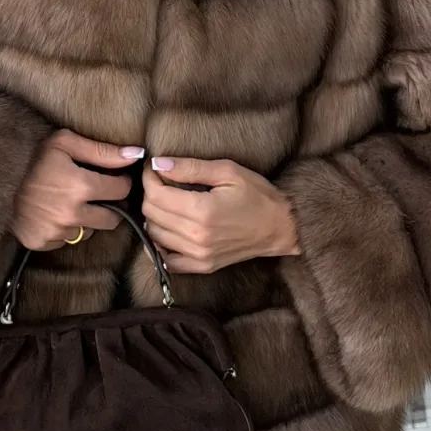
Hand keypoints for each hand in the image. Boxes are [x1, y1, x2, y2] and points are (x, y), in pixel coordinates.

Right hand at [12, 129, 142, 250]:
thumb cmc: (34, 158)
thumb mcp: (66, 143)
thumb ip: (103, 151)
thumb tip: (136, 154)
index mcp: (81, 186)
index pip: (122, 190)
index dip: (120, 182)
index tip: (112, 178)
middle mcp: (72, 214)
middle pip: (112, 219)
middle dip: (110, 206)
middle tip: (98, 194)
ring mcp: (57, 232)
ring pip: (90, 231)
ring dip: (88, 218)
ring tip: (72, 202)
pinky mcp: (44, 243)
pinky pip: (67, 240)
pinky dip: (66, 229)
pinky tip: (55, 213)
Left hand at [142, 157, 299, 273]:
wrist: (281, 226)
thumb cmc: (257, 194)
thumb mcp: (227, 171)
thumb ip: (191, 167)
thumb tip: (159, 164)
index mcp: (202, 211)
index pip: (156, 195)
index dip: (149, 177)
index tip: (155, 167)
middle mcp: (197, 236)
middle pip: (151, 214)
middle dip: (150, 193)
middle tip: (161, 180)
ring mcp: (199, 255)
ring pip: (155, 234)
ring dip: (154, 215)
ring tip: (167, 200)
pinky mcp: (203, 266)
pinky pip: (166, 260)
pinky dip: (160, 244)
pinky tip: (168, 228)